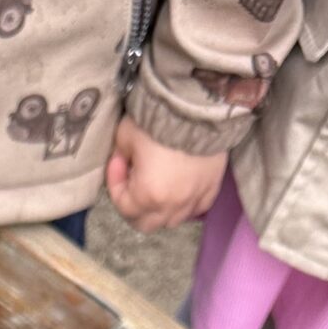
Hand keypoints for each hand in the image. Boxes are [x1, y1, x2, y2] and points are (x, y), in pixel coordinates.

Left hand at [105, 120, 225, 232]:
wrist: (198, 104)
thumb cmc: (158, 119)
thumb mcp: (125, 135)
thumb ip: (120, 156)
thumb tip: (123, 163)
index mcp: (148, 195)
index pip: (123, 206)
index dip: (115, 184)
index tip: (118, 161)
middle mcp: (172, 204)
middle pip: (147, 224)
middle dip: (135, 208)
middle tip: (132, 184)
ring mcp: (195, 198)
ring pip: (173, 220)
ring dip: (160, 210)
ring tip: (157, 188)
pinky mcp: (212, 187)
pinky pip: (198, 208)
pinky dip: (186, 205)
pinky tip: (180, 191)